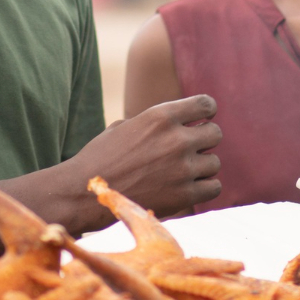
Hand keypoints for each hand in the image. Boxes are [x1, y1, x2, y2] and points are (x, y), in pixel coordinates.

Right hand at [65, 95, 221, 218]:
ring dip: (202, 167)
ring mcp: (182, 168)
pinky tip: (188, 187)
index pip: (206, 104)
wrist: (84, 193)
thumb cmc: (101, 157)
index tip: (202, 120)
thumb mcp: (126, 126)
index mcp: (161, 116)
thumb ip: (156, 123)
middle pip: (215, 133)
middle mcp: (176, 139)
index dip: (207, 112)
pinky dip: (204, 187)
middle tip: (189, 151)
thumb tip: (182, 123)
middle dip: (204, 141)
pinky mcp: (184, 195)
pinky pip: (214, 187)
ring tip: (181, 172)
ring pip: (214, 162)